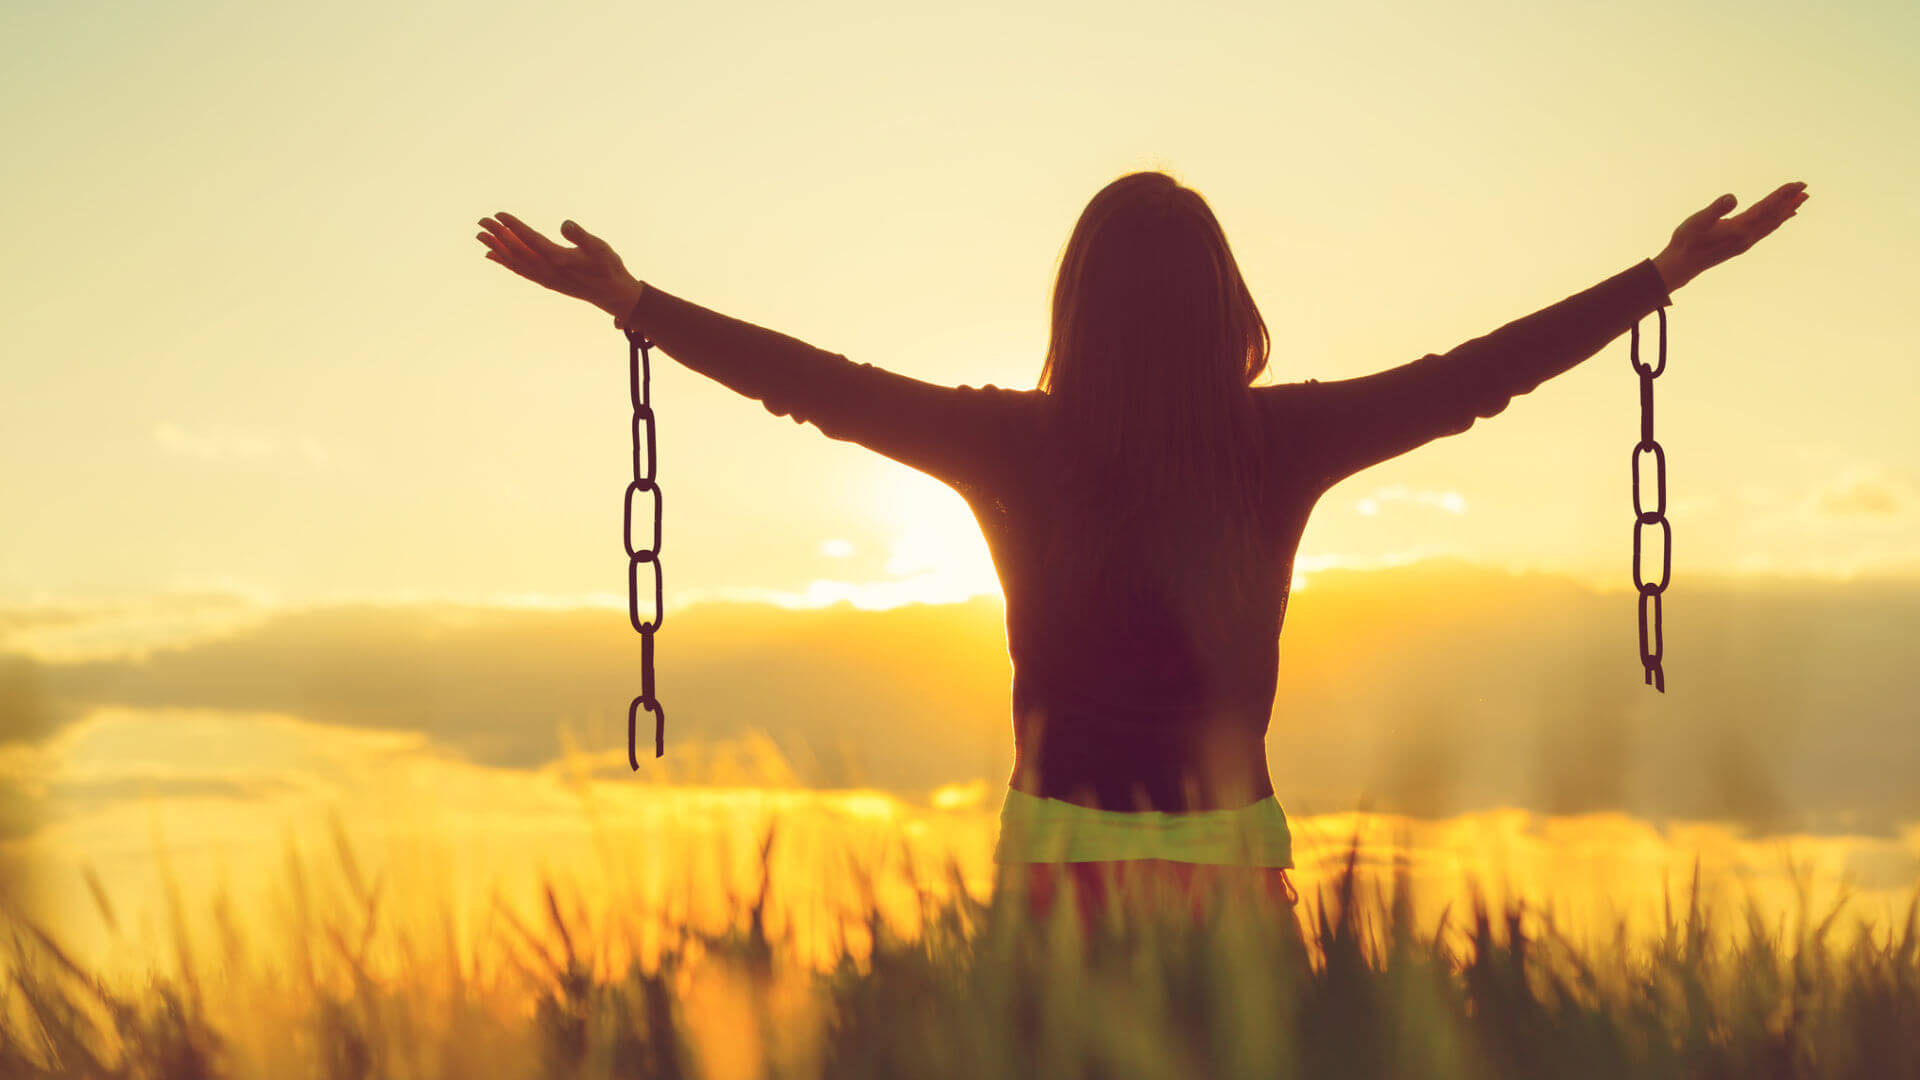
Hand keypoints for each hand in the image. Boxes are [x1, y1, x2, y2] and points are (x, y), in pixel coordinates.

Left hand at [477, 212, 642, 320]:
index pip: (529, 240)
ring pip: (515, 261)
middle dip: (498, 235)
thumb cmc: (608, 267)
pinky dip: (505, 262)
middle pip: (516, 250)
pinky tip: (493, 256)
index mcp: (558, 259)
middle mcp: (547, 270)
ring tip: (480, 236)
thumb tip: (564, 224)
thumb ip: (580, 236)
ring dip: (497, 248)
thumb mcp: (599, 248)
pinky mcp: (546, 281)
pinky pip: (520, 271)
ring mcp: (545, 277)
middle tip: (481, 221)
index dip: (513, 227)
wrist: (612, 294)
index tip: (498, 215)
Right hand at [1653, 181, 1808, 291]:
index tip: (1798, 184)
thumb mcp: (1698, 221)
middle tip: (1805, 187)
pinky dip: (1776, 222)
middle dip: (1789, 200)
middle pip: (1774, 215)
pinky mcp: (1741, 245)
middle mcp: (1748, 237)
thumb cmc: (1687, 241)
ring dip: (1786, 211)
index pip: (1767, 207)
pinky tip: (1780, 219)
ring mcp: (1745, 242)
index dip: (1783, 195)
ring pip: (1772, 224)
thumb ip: (1716, 209)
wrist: (1681, 265)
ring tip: (1800, 201)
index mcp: (1740, 229)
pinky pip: (1765, 230)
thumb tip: (1732, 197)